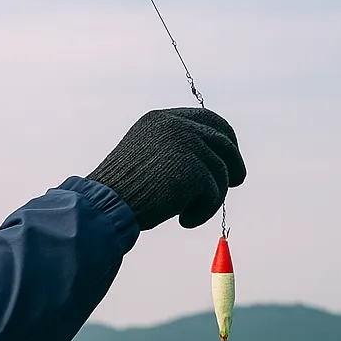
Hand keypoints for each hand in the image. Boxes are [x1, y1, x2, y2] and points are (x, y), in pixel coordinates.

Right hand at [87, 107, 246, 230]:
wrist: (104, 207)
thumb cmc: (120, 194)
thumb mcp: (145, 158)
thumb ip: (173, 151)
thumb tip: (213, 162)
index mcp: (161, 119)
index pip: (207, 120)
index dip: (225, 138)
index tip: (230, 156)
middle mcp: (175, 125)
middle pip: (222, 142)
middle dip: (233, 163)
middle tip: (236, 182)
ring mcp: (185, 145)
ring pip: (221, 173)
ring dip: (209, 199)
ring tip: (186, 215)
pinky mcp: (193, 169)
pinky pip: (214, 194)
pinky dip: (203, 213)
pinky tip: (183, 221)